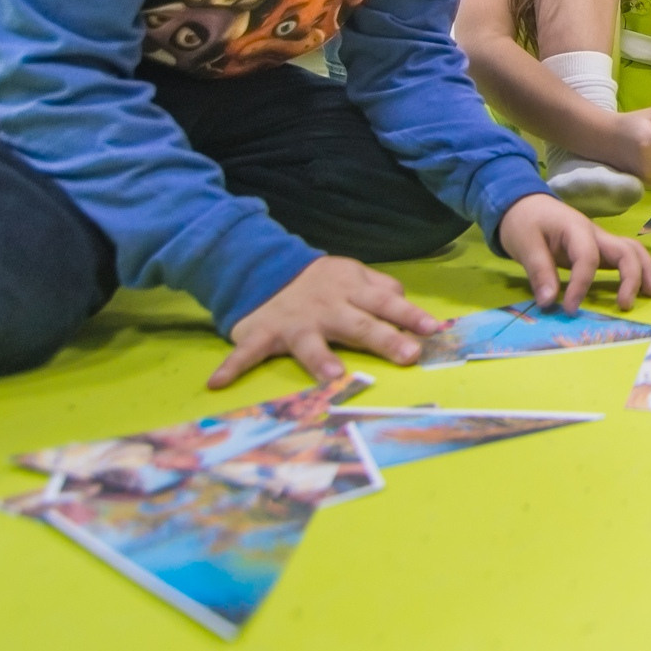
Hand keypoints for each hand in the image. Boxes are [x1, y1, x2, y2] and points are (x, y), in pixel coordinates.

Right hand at [210, 256, 440, 389]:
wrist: (264, 267)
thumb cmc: (319, 281)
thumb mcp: (353, 275)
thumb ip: (380, 288)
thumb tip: (404, 303)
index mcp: (352, 291)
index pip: (387, 303)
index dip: (410, 316)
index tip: (432, 330)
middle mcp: (327, 307)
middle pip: (359, 324)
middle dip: (384, 339)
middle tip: (409, 354)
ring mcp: (294, 322)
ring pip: (310, 342)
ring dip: (319, 359)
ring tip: (332, 375)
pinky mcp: (262, 333)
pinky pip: (247, 351)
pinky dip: (231, 366)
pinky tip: (218, 383)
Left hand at [495, 192, 650, 312]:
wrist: (525, 204)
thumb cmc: (524, 222)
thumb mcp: (524, 245)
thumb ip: (539, 272)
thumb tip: (549, 302)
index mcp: (575, 228)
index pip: (587, 258)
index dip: (581, 286)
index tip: (569, 309)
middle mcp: (595, 233)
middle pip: (625, 250)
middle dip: (631, 277)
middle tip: (625, 306)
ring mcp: (601, 240)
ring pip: (633, 250)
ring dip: (645, 271)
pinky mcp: (601, 248)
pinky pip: (626, 256)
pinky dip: (638, 270)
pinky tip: (642, 288)